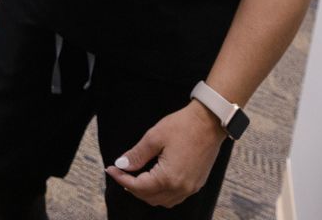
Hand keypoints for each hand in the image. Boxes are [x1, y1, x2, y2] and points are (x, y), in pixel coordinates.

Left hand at [103, 101, 225, 208]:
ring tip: (135, 178)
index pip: (138, 186)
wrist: (210, 122)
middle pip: (149, 197)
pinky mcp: (196, 184)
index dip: (121, 179)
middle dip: (132, 187)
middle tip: (120, 172)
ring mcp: (190, 188)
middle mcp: (181, 187)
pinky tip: (154, 181)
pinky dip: (161, 193)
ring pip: (162, 201)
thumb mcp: (155, 137)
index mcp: (168, 177)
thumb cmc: (184, 126)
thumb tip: (122, 164)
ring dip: (146, 193)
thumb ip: (137, 154)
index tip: (111, 169)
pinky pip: (175, 197)